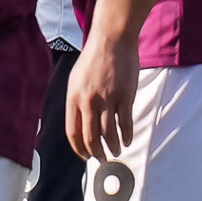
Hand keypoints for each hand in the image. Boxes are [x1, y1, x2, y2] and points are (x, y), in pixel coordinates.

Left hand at [65, 35, 139, 160]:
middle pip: (91, 137)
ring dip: (113, 147)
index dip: (79, 149)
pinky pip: (125, 122)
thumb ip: (76, 102)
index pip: (73, 133)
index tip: (85, 156)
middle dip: (96, 153)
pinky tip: (128, 140)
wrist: (111, 41)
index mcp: (73, 99)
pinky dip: (127, 135)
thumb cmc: (93, 60)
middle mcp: (88, 102)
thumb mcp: (75, 81)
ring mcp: (107, 99)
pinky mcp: (124, 96)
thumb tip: (80, 124)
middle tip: (102, 159)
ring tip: (116, 151)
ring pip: (109, 134)